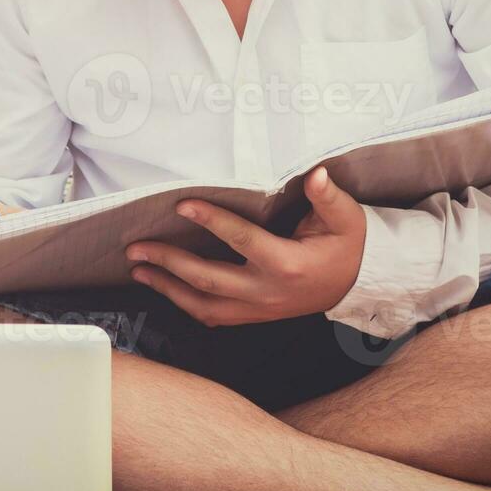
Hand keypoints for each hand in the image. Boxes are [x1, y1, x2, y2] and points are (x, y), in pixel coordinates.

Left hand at [125, 166, 366, 326]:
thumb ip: (328, 197)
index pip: (242, 240)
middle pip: (209, 280)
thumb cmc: (346, 246)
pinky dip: (184, 303)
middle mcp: (267, 292)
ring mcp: (257, 308)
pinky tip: (163, 286)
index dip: (212, 221)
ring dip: (167, 288)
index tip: (182, 205)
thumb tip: (316, 174)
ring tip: (138, 269)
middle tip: (136, 247)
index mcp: (287, 264)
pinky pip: (212, 316)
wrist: (354, 284)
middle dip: (169, 263)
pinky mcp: (252, 316)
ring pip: (203, 305)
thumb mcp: (346, 218)